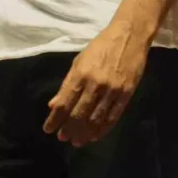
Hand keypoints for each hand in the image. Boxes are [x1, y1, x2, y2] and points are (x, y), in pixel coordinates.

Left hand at [44, 22, 148, 146]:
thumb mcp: (79, 61)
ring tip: (77, 141)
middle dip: (69, 129)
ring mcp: (112, 90)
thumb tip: (54, 105)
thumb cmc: (101, 46)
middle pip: (79, 114)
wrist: (129, 36)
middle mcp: (95, 84)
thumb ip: (67, 84)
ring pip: (95, 119)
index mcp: (81, 74)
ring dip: (84, 133)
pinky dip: (102, 129)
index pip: (64, 103)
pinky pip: (113, 117)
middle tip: (63, 138)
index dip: (55, 119)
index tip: (48, 129)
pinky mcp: (126, 94)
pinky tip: (94, 136)